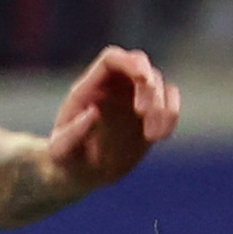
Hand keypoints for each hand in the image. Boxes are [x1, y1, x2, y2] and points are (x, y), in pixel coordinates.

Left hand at [43, 47, 179, 190]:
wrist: (82, 174)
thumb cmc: (66, 160)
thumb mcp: (60, 152)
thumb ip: (72, 134)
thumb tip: (93, 112)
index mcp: (89, 88)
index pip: (112, 59)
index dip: (129, 62)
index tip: (142, 78)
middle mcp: (113, 86)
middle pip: (140, 65)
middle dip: (148, 84)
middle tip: (143, 112)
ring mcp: (134, 97)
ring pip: (159, 84)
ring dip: (161, 106)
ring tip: (151, 136)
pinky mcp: (151, 114)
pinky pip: (170, 103)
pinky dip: (171, 115)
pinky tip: (160, 137)